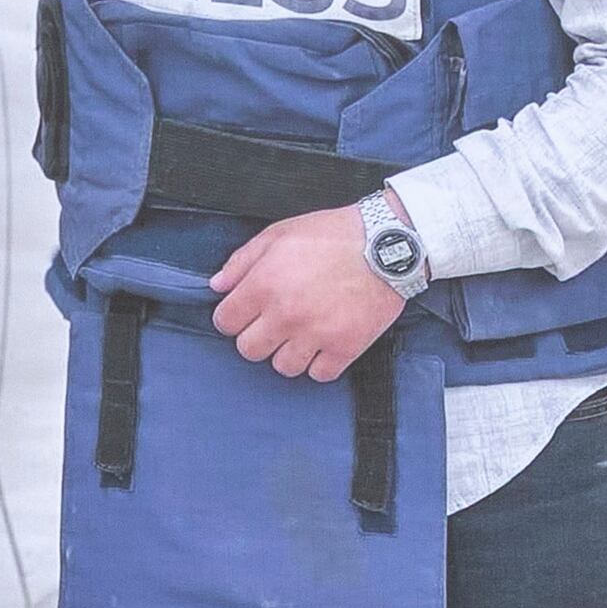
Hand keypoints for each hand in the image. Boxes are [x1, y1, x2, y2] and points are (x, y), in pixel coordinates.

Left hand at [209, 207, 409, 383]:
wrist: (388, 244)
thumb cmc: (334, 235)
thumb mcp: (280, 234)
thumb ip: (242, 261)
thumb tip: (218, 286)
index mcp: (264, 284)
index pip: (225, 322)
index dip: (233, 317)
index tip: (247, 312)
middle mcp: (286, 314)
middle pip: (249, 350)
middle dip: (257, 337)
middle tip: (274, 323)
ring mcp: (316, 334)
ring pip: (283, 367)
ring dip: (289, 352)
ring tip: (302, 332)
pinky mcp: (345, 348)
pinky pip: (319, 374)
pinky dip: (320, 363)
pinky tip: (324, 342)